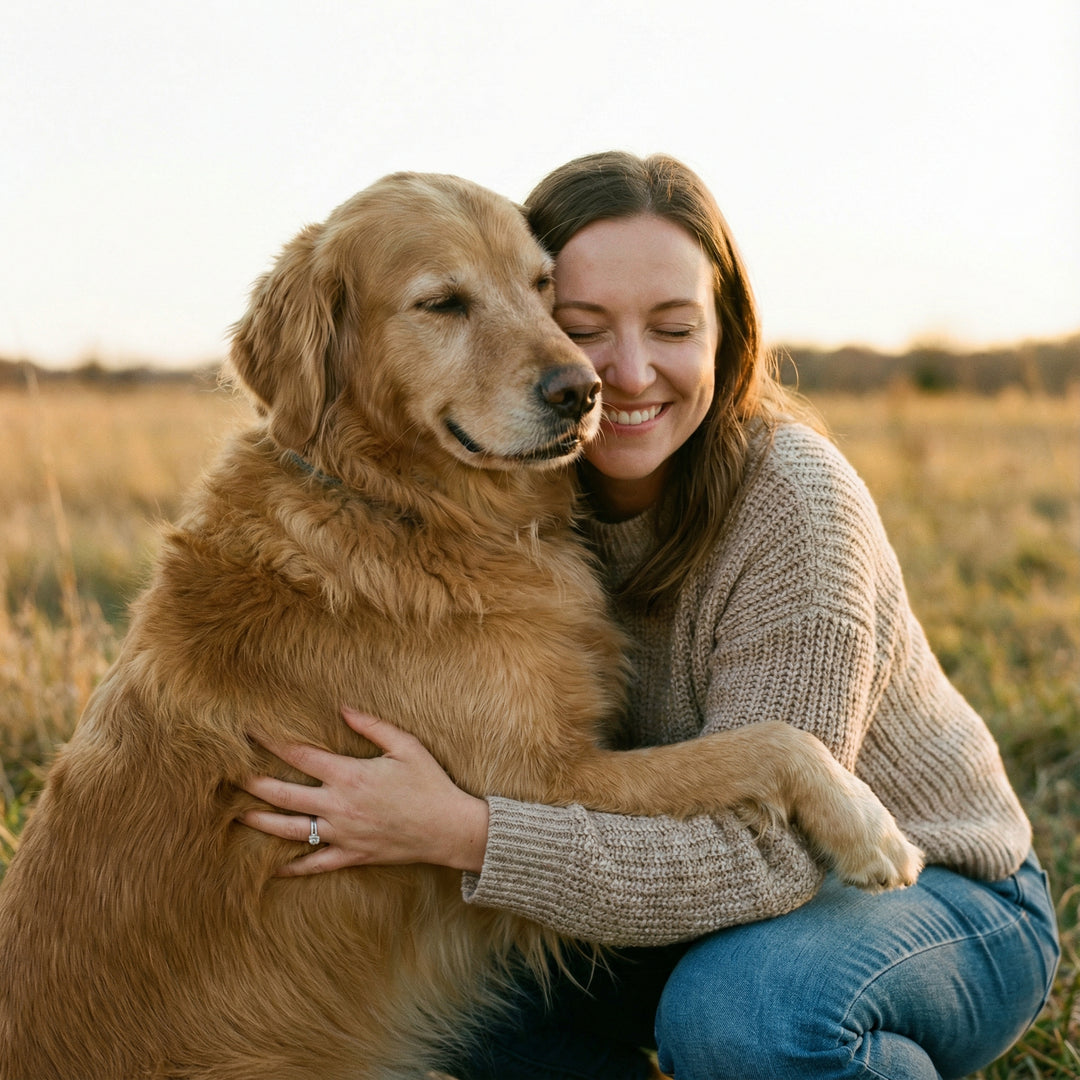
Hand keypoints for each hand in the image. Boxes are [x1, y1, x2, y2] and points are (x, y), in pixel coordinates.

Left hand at [239, 707, 488, 875]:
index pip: (299, 755)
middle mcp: (338, 806)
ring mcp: (342, 834)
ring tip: (237, 815)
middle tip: (228, 774)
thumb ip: (372, 726)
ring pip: (290, 830)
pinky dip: (292, 868)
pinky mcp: (352, 855)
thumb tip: (342, 708)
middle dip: (253, 782)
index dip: (271, 741)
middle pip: (282, 794)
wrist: (449, 829)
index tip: (249, 730)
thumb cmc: (430, 783)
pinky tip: (273, 868)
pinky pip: (315, 864)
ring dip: (260, 822)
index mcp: (349, 775)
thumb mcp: (406, 746)